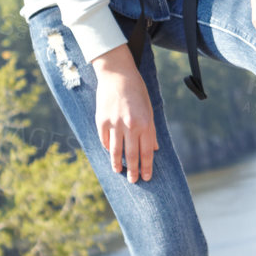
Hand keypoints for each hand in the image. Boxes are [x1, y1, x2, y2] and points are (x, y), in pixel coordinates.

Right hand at [93, 44, 157, 182]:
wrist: (117, 74)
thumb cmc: (137, 91)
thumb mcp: (149, 109)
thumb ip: (151, 131)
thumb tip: (154, 149)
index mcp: (145, 123)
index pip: (146, 152)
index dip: (146, 167)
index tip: (146, 177)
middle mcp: (130, 126)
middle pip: (132, 155)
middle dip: (133, 171)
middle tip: (133, 181)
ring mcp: (114, 124)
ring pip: (115, 151)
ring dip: (117, 164)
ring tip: (119, 171)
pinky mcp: (101, 121)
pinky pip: (104, 140)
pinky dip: (107, 148)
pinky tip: (109, 153)